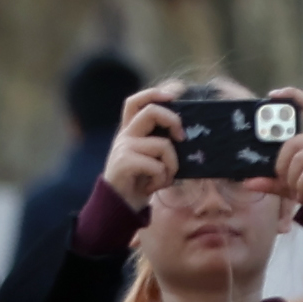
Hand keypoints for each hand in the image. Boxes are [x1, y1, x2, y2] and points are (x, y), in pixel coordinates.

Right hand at [101, 89, 184, 213]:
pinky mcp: (124, 162)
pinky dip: (162, 179)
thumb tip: (183, 134)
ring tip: (164, 178)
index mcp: (130, 131)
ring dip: (172, 166)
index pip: (135, 102)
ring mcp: (123, 148)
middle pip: (151, 111)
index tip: (173, 97)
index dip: (154, 94)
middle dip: (173, 120)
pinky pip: (157, 166)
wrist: (119, 207)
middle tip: (182, 137)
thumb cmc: (140, 182)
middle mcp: (125, 135)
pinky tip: (152, 188)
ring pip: (163, 145)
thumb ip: (160, 143)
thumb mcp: (151, 159)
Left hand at [266, 89, 302, 209]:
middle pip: (294, 141)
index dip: (292, 96)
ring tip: (296, 193)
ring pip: (302, 156)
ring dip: (293, 179)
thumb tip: (248, 182)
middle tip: (284, 182)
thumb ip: (272, 182)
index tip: (272, 95)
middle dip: (282, 164)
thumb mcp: (290, 186)